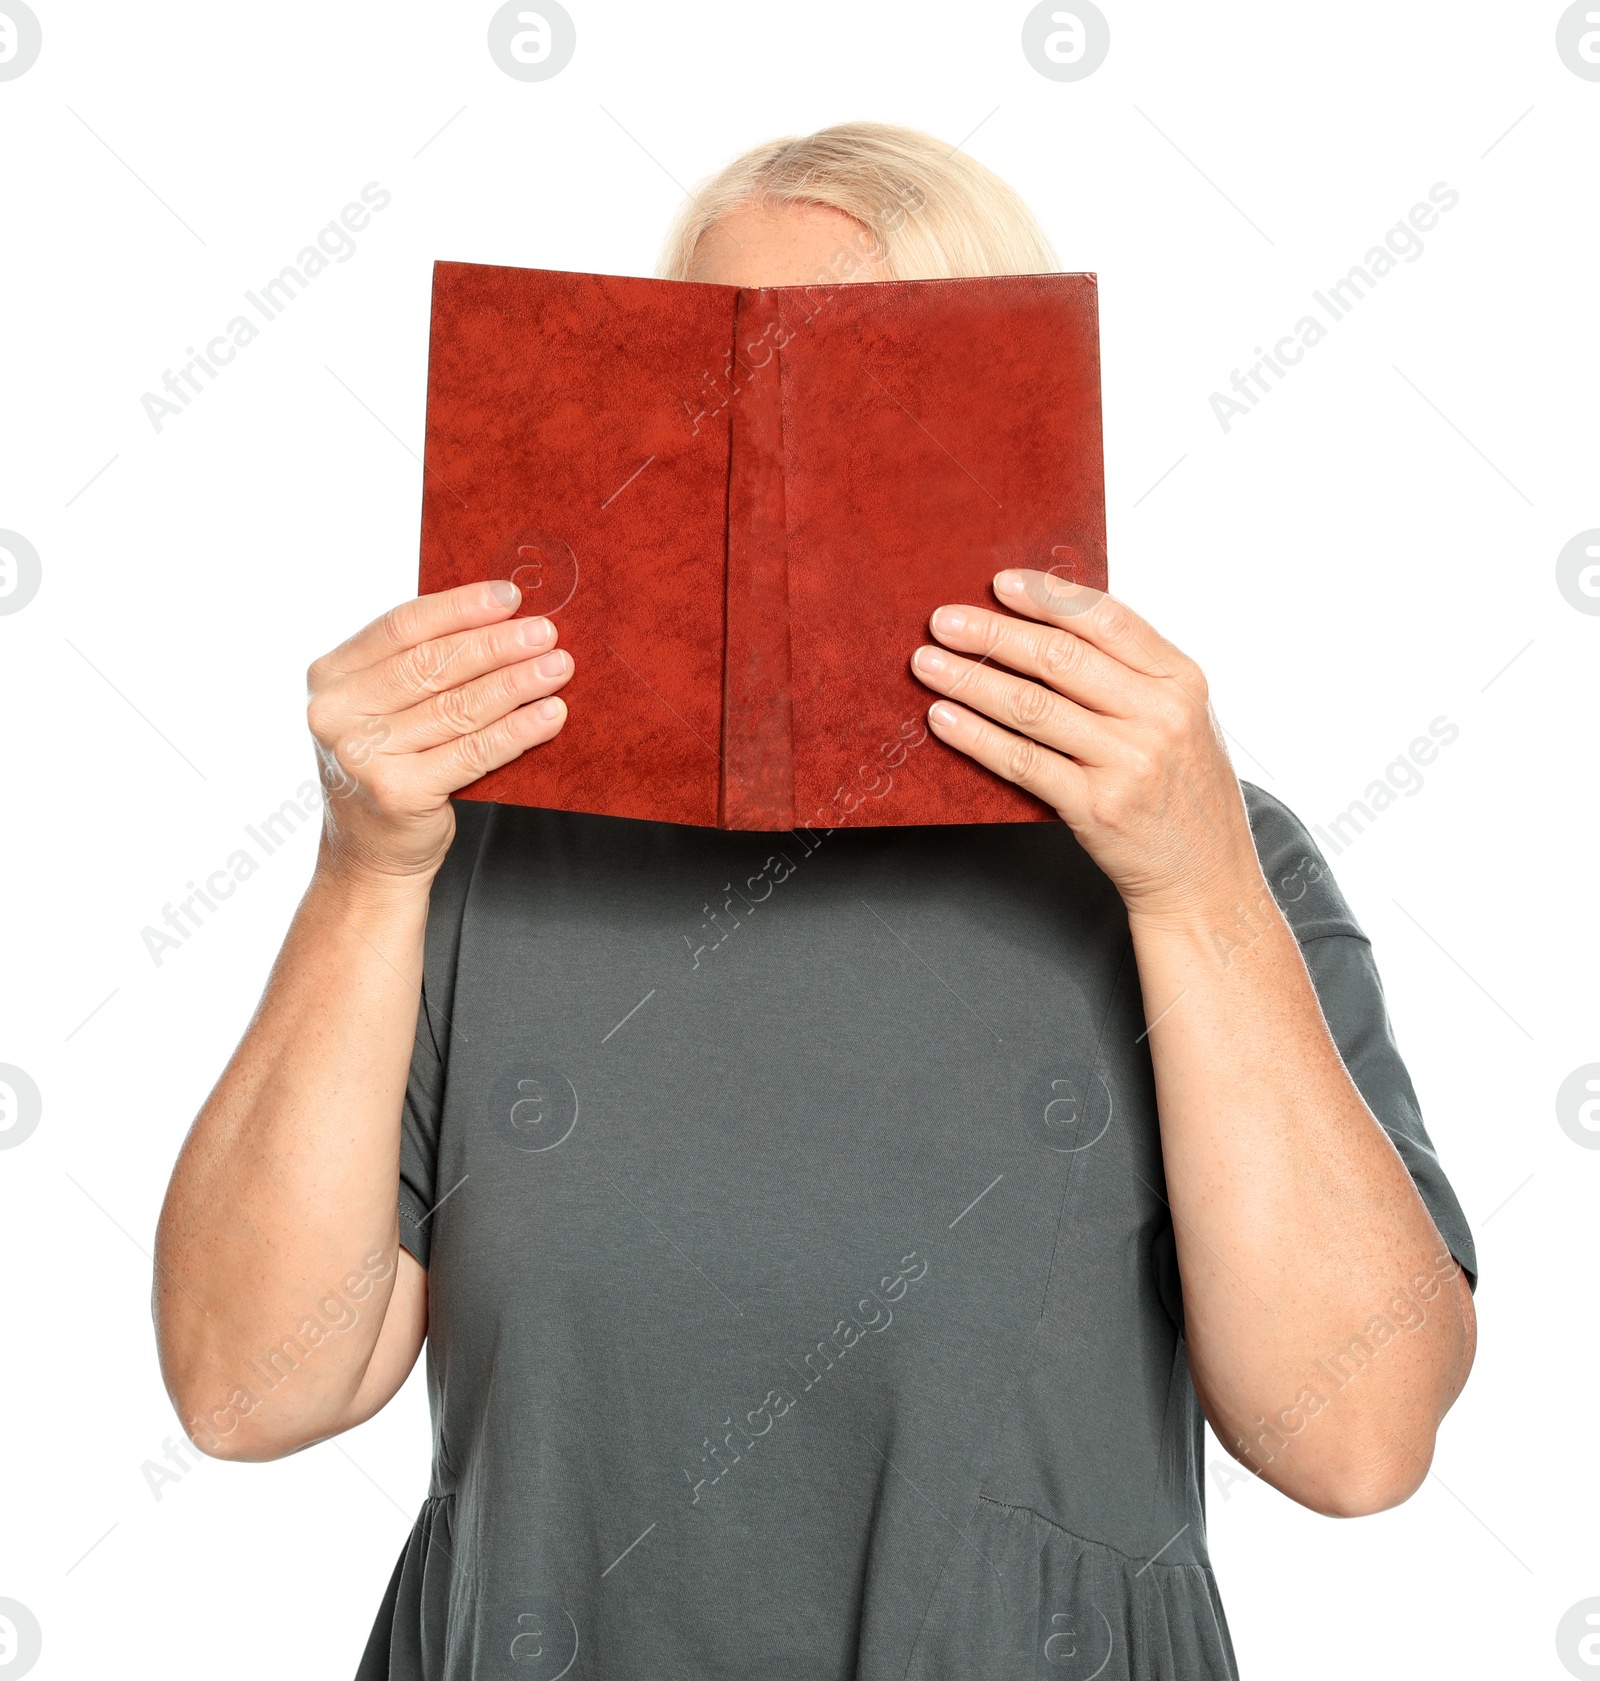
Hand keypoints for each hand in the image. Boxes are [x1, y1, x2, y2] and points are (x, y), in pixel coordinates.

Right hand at [306, 580, 571, 885]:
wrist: (370, 855)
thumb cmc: (390, 771)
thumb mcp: (385, 710)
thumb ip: (418, 668)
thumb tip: (499, 620)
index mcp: (331, 676)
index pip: (402, 626)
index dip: (459, 608)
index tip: (508, 597)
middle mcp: (336, 713)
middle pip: (431, 665)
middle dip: (496, 645)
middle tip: (545, 633)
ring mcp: (362, 755)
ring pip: (456, 707)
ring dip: (516, 684)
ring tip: (557, 668)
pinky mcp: (397, 792)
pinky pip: (472, 752)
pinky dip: (516, 731)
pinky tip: (549, 715)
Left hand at [910, 570, 1261, 922]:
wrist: (1207, 880)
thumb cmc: (1186, 797)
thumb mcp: (1184, 721)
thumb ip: (1135, 676)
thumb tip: (1052, 628)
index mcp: (1182, 682)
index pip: (1106, 619)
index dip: (1047, 595)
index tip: (1000, 584)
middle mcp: (1159, 716)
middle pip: (1059, 657)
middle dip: (993, 633)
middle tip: (944, 621)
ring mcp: (1128, 762)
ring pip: (1030, 705)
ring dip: (969, 680)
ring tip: (929, 665)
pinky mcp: (1096, 807)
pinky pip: (1021, 761)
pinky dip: (975, 737)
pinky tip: (944, 719)